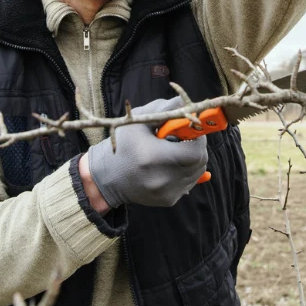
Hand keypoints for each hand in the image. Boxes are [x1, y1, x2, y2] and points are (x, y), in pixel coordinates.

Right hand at [84, 98, 208, 208]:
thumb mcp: (137, 122)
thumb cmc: (122, 144)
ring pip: (197, 173)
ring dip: (192, 160)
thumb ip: (164, 110)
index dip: (198, 138)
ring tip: (173, 152)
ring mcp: (166, 192)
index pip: (195, 151)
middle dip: (196, 147)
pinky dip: (185, 172)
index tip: (190, 129)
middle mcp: (162, 178)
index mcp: (153, 156)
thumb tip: (188, 105)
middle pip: (200, 162)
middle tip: (183, 139)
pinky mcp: (168, 200)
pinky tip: (169, 165)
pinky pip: (189, 182)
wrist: (106, 176)